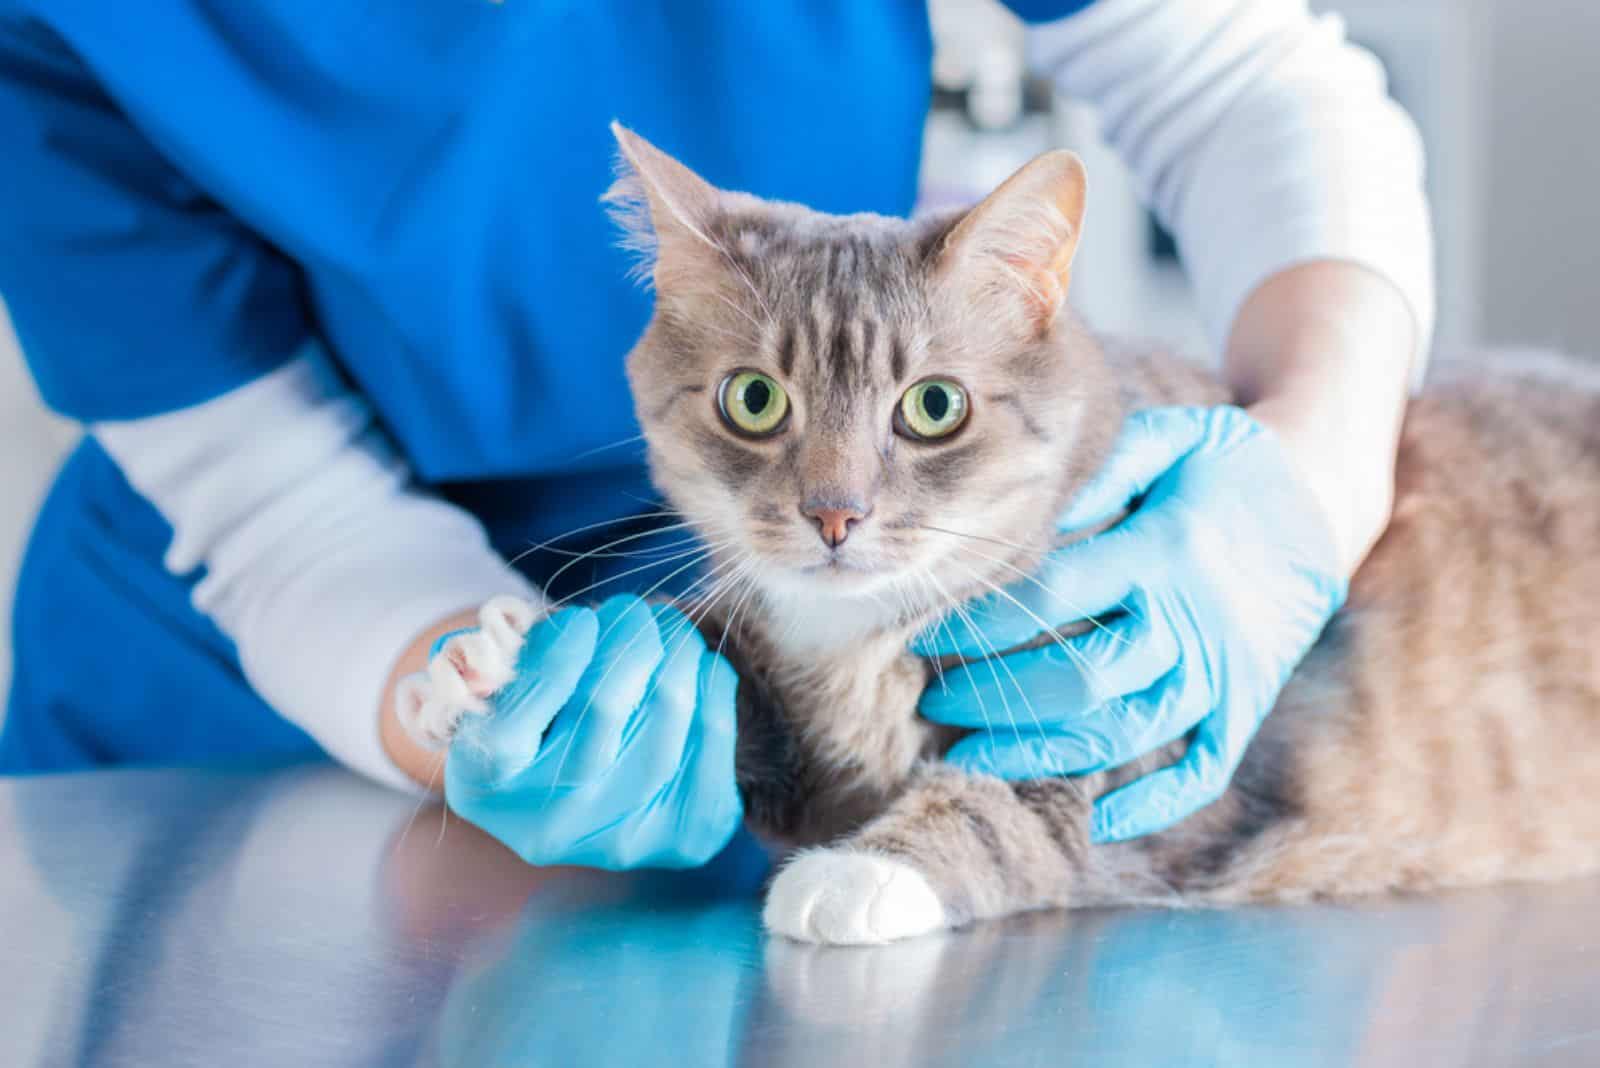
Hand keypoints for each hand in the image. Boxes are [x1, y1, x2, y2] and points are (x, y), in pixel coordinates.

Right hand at [427, 594, 742, 869]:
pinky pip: (713, 731)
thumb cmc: (530, 713)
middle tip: (630, 610)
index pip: (518, 714)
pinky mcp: (685, 833)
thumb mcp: (491, 685)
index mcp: (485, 786)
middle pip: (603, 705)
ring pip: (666, 709)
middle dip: (627, 635)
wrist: (581, 791)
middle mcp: (550, 825)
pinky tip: (695, 665)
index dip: (558, 651)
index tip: (579, 621)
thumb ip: (499, 657)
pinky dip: (711, 680)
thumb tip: (537, 631)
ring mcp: (621, 839)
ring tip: (665, 626)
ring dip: (675, 647)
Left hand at [915, 405, 1345, 841]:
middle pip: (1083, 677)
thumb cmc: (1225, 466)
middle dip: (997, 697)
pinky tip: (1095, 819)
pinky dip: (1153, 805)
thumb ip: (1103, 468)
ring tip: (972, 761)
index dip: (983, 621)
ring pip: (1127, 731)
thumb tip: (1027, 508)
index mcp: (1164, 550)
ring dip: (1045, 755)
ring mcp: (1222, 671)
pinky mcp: (1244, 704)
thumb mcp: (1172, 439)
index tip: (923, 636)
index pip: (1055, 595)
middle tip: (935, 703)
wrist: (1323, 502)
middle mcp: (1192, 620)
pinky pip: (1202, 771)